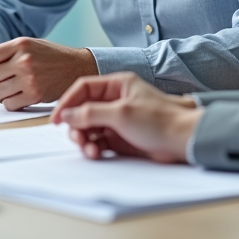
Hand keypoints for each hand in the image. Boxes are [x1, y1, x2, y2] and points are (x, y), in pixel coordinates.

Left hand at [0, 37, 97, 110]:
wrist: (77, 67)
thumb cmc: (50, 56)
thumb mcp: (30, 45)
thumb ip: (7, 52)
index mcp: (20, 45)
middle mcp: (24, 61)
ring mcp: (29, 79)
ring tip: (9, 90)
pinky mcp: (35, 95)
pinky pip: (9, 105)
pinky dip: (9, 103)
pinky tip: (18, 97)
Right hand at [51, 72, 201, 162]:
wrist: (183, 140)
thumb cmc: (159, 120)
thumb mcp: (121, 113)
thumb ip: (90, 113)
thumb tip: (66, 115)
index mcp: (117, 85)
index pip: (83, 89)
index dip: (67, 102)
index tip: (55, 119)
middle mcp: (115, 100)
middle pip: (83, 110)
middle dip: (76, 125)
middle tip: (77, 140)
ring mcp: (117, 119)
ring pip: (89, 128)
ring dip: (85, 139)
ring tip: (90, 150)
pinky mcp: (120, 137)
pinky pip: (98, 141)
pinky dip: (94, 147)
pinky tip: (96, 153)